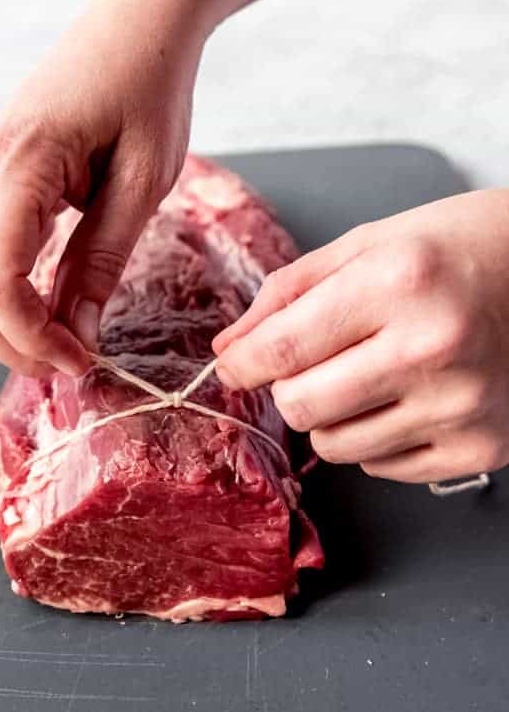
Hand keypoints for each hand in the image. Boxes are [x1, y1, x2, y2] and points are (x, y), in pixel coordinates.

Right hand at [0, 0, 204, 376]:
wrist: (138, 24)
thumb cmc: (149, 89)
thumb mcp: (142, 184)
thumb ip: (102, 261)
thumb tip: (77, 334)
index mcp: (16, 169)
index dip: (35, 340)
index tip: (85, 363)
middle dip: (18, 346)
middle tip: (80, 362)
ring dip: (16, 326)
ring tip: (75, 340)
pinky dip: (16, 296)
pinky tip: (60, 306)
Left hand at [214, 190, 508, 482]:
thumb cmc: (458, 249)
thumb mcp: (370, 244)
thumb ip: (290, 292)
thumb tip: (232, 347)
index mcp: (400, 282)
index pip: (283, 348)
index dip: (242, 363)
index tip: (234, 366)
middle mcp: (433, 349)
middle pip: (301, 408)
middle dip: (288, 388)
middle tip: (311, 364)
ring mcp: (460, 406)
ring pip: (335, 447)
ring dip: (332, 416)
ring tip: (370, 375)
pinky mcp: (480, 449)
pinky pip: (381, 467)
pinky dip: (376, 438)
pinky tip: (406, 397)